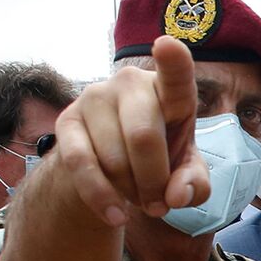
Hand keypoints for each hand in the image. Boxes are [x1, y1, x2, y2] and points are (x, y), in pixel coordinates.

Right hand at [51, 35, 209, 227]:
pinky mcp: (66, 120)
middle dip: (154, 181)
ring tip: (138, 197)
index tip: (168, 44)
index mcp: (170, 90)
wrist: (112, 166)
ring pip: (114, 157)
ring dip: (130, 191)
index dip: (173, 61)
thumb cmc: (162, 159)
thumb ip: (195, 185)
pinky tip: (115, 216)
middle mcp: (130, 83)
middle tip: (159, 204)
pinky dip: (101, 197)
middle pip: (144, 137)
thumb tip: (176, 195)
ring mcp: (95, 96)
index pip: (176, 75)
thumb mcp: (187, 174)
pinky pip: (82, 164)